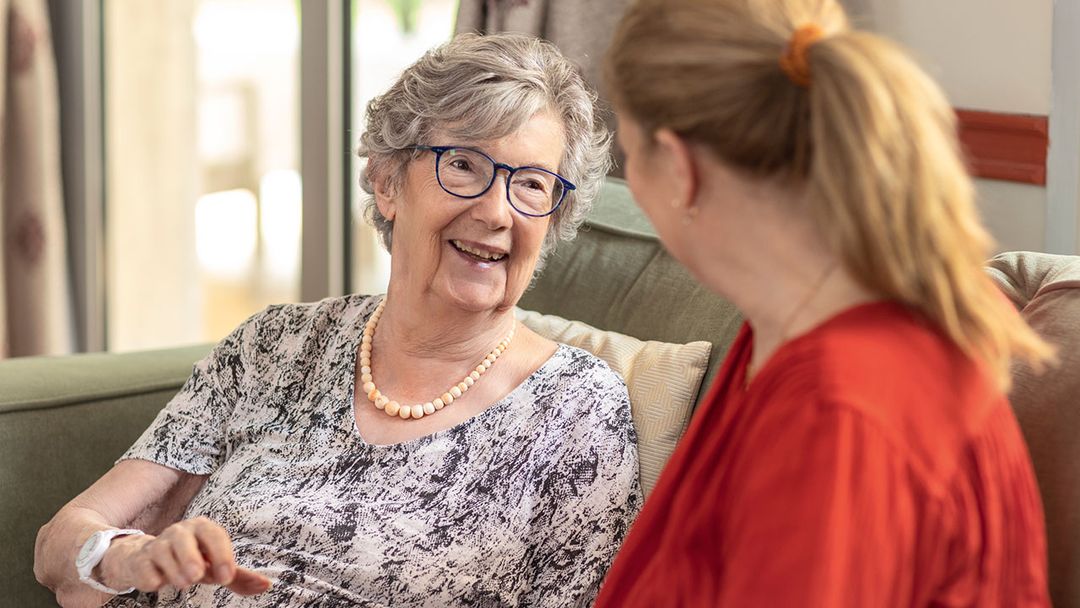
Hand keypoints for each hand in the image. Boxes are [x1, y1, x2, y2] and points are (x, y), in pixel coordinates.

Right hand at [98, 516, 270, 595]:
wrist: (148, 559)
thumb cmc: (191, 560)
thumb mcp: (215, 566)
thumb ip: (239, 576)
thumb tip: (266, 585)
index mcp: (202, 529)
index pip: (214, 535)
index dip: (221, 555)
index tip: (226, 577)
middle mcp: (180, 532)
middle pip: (185, 539)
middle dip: (191, 557)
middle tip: (198, 577)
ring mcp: (157, 544)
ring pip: (163, 553)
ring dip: (175, 571)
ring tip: (185, 582)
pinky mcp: (140, 560)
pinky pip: (145, 570)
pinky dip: (154, 580)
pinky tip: (159, 580)